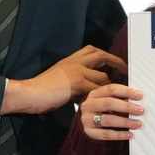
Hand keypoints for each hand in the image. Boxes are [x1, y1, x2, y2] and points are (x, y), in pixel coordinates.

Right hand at [6, 45, 125, 114]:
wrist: (29, 93)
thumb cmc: (40, 91)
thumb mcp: (58, 79)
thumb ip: (73, 80)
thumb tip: (87, 88)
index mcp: (69, 60)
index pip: (91, 50)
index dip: (106, 55)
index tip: (115, 63)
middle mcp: (74, 62)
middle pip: (100, 55)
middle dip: (116, 62)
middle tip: (126, 71)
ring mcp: (76, 71)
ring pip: (102, 76)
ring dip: (113, 86)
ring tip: (120, 96)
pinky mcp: (76, 83)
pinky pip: (96, 89)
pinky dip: (103, 97)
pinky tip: (107, 104)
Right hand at [77, 82, 143, 141]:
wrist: (90, 123)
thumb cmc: (105, 110)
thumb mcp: (110, 100)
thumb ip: (121, 98)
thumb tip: (140, 98)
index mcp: (95, 94)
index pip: (111, 89)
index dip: (126, 92)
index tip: (141, 95)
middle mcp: (88, 105)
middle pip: (108, 103)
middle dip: (126, 107)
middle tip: (141, 110)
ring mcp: (87, 119)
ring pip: (107, 120)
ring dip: (125, 122)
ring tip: (138, 124)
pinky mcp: (89, 132)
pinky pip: (105, 134)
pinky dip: (119, 135)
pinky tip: (130, 134)